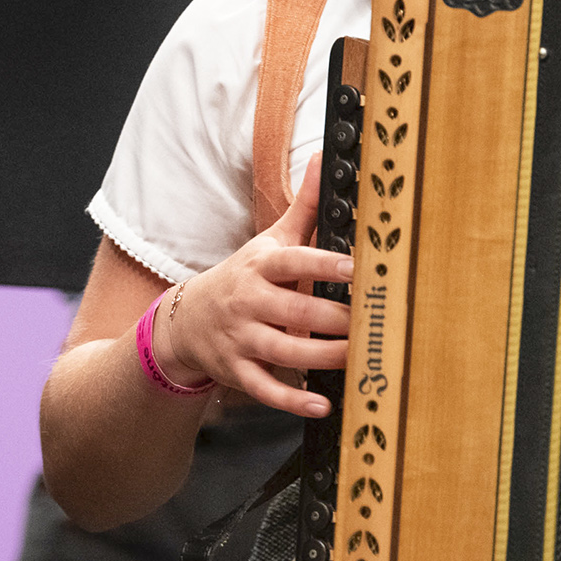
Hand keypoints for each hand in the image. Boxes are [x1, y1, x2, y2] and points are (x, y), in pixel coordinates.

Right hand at [154, 152, 350, 414]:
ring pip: (285, 350)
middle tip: (373, 323)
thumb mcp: (268, 242)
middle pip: (295, 311)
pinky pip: (266, 388)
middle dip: (335, 320)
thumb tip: (324, 156)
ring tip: (359, 359)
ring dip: (324, 358)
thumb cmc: (244, 278)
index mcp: (261, 266)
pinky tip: (322, 404)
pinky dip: (294, 400)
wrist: (187, 318)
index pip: (294, 262)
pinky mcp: (238, 370)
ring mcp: (241, 338)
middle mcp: (249, 301)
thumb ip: (303, 207)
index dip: (325, 265)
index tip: (358, 268)